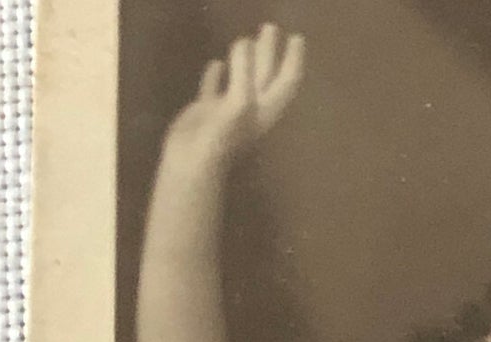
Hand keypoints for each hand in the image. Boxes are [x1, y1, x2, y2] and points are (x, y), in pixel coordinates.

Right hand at [164, 23, 305, 168]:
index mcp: (266, 110)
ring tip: (246, 38)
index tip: (297, 37)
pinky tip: (216, 64)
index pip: (286, 81)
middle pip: (266, 75)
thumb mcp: (239, 102)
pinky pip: (214, 89)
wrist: (193, 164)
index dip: (293, 59)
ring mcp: (229, 111)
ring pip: (241, 79)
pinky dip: (217, 76)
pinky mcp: (207, 112)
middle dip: (270, 52)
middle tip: (270, 27)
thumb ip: (245, 73)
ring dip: (245, 60)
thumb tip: (246, 43)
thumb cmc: (222, 137)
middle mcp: (252, 109)